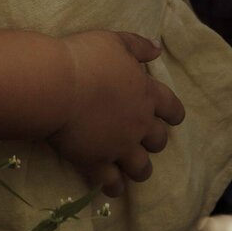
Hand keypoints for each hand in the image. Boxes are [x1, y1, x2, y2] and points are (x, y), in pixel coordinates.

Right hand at [48, 30, 184, 196]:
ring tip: (132, 168)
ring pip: (141, 168)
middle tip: (143, 139)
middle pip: (158, 141)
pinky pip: (111, 183)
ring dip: (140, 168)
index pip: (172, 108)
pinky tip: (112, 188)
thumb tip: (158, 50)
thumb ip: (139, 46)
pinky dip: (114, 187)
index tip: (172, 118)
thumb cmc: (87, 59)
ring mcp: (119, 146)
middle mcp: (139, 124)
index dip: (173, 114)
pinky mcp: (97, 163)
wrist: (58, 86)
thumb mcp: (115, 42)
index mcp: (147, 94)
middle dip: (154, 141)